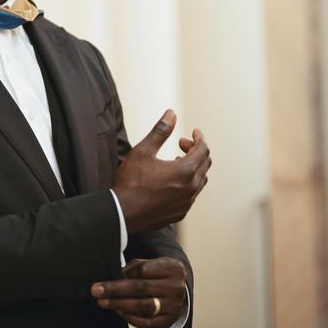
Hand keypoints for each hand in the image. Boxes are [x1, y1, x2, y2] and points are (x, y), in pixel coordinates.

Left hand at [90, 257, 186, 327]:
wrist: (176, 290)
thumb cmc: (156, 274)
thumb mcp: (149, 264)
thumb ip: (132, 268)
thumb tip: (111, 276)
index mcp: (172, 268)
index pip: (143, 269)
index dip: (122, 274)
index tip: (104, 279)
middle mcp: (176, 287)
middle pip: (142, 288)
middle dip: (116, 290)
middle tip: (96, 291)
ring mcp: (175, 306)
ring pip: (145, 306)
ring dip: (121, 304)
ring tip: (104, 302)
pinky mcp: (169, 321)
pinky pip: (148, 323)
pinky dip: (131, 318)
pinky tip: (118, 312)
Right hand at [112, 109, 210, 233]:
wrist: (122, 213)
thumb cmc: (131, 182)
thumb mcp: (143, 151)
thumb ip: (160, 131)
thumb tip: (172, 113)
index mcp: (185, 171)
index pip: (203, 149)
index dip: (199, 138)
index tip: (193, 131)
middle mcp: (191, 188)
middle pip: (205, 164)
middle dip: (196, 150)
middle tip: (180, 143)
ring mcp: (187, 203)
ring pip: (200, 180)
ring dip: (193, 167)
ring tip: (176, 160)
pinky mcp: (180, 213)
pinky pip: (192, 194)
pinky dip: (188, 182)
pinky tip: (172, 180)